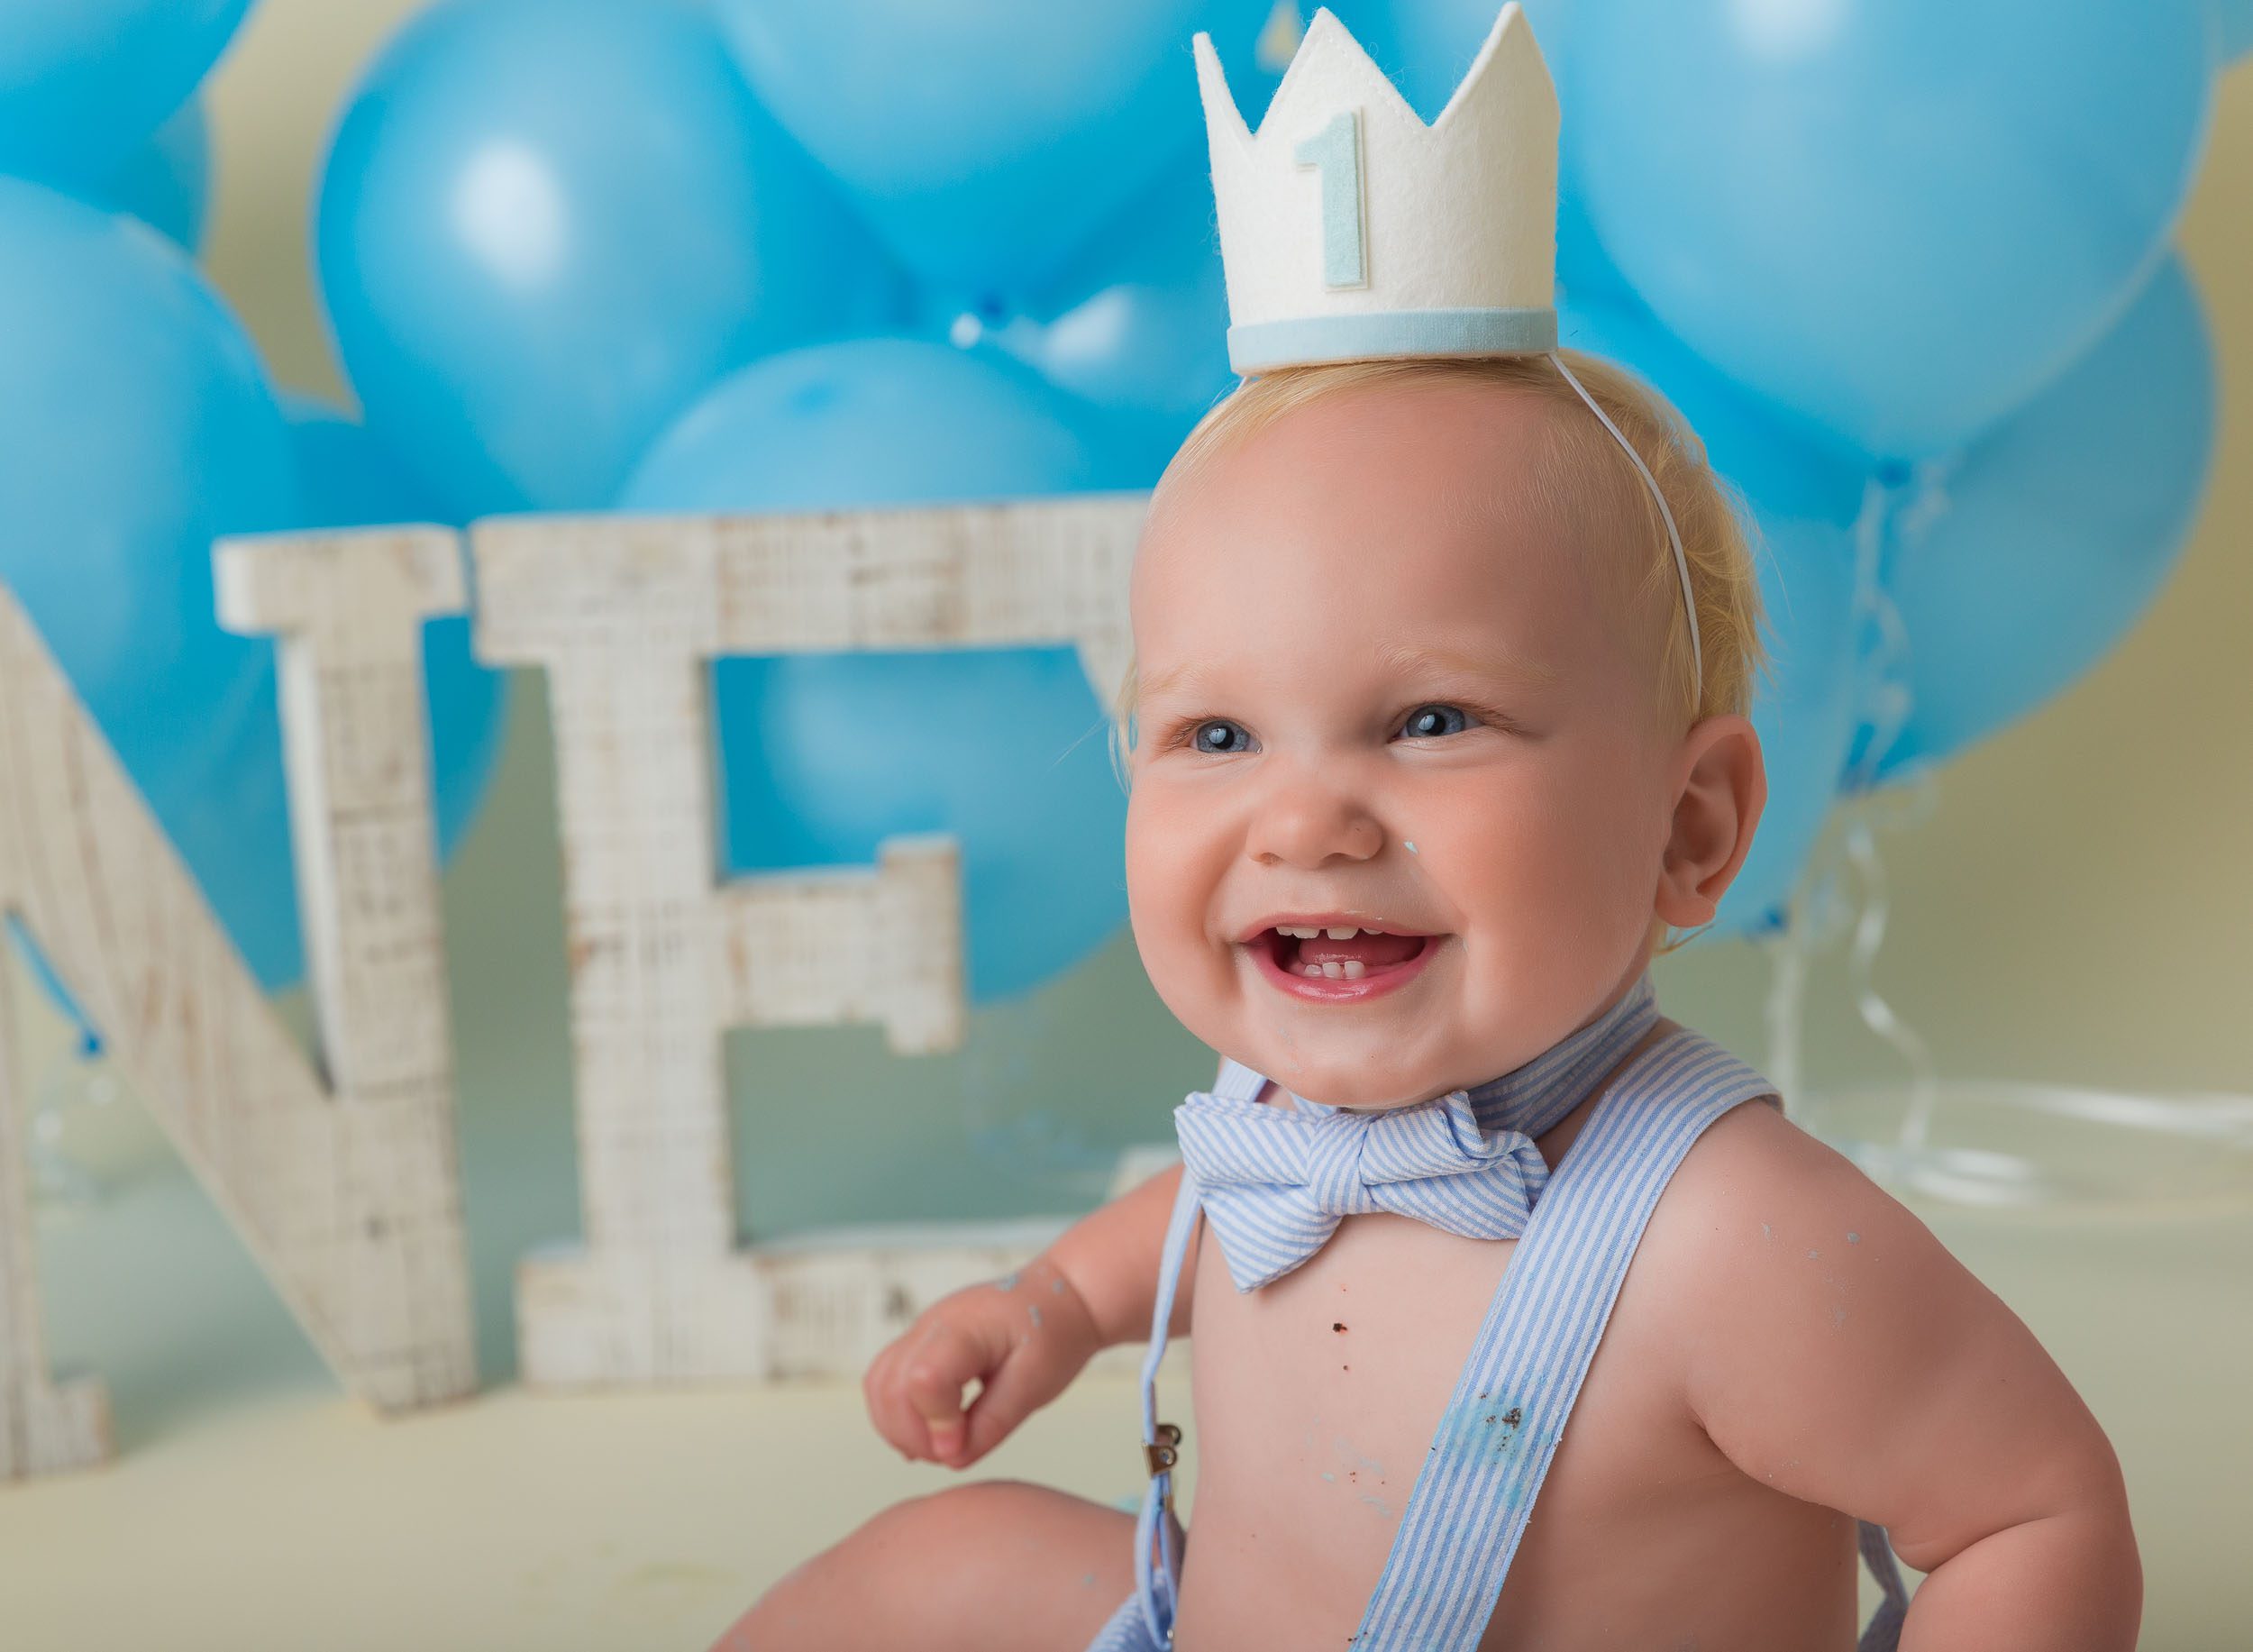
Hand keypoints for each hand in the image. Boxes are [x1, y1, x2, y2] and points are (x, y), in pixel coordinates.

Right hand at [863, 1251, 1103, 1470]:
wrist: (1059, 1298)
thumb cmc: (1053, 1334)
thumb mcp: (1036, 1384)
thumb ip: (993, 1423)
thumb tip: (952, 1459)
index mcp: (966, 1328)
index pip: (924, 1379)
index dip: (936, 1424)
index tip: (961, 1447)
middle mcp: (932, 1325)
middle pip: (889, 1385)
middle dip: (911, 1435)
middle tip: (951, 1454)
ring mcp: (921, 1331)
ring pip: (878, 1383)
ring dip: (897, 1427)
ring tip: (938, 1447)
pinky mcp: (919, 1343)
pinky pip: (886, 1378)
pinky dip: (895, 1412)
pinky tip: (927, 1433)